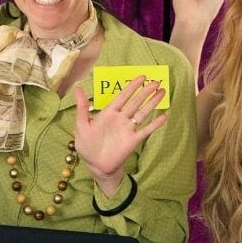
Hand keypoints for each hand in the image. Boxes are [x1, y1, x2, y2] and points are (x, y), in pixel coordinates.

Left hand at [73, 76, 167, 196]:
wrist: (95, 165)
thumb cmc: (87, 145)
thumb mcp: (81, 125)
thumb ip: (82, 108)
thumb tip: (77, 88)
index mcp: (109, 113)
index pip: (123, 96)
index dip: (132, 86)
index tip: (141, 77)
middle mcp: (121, 119)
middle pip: (136, 102)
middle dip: (146, 92)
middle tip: (156, 81)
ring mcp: (128, 129)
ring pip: (143, 113)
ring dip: (153, 103)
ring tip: (162, 92)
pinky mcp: (133, 141)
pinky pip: (146, 131)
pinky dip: (155, 124)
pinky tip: (164, 116)